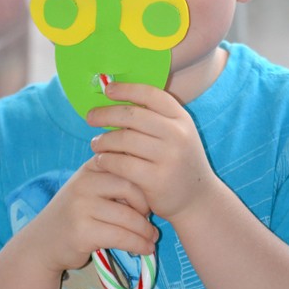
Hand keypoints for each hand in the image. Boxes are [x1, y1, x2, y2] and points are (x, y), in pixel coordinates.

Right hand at [29, 161, 157, 275]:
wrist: (43, 243)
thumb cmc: (75, 215)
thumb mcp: (92, 189)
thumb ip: (115, 181)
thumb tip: (155, 182)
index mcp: (91, 167)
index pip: (128, 165)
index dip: (145, 183)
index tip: (148, 200)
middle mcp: (84, 182)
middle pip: (131, 188)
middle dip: (146, 207)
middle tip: (150, 220)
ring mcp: (81, 206)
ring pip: (128, 217)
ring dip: (145, 231)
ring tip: (152, 238)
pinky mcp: (82, 231)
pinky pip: (121, 237)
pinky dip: (138, 245)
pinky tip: (145, 249)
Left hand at [87, 81, 219, 221]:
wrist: (198, 199)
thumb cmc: (179, 162)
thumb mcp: (178, 135)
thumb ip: (156, 119)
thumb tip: (117, 100)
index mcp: (182, 119)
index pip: (151, 95)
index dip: (127, 89)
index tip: (108, 90)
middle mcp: (178, 135)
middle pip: (133, 115)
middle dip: (106, 114)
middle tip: (90, 117)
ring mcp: (169, 157)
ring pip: (124, 139)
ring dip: (104, 140)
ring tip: (96, 143)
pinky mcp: (157, 180)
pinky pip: (122, 164)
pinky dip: (107, 159)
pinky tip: (101, 160)